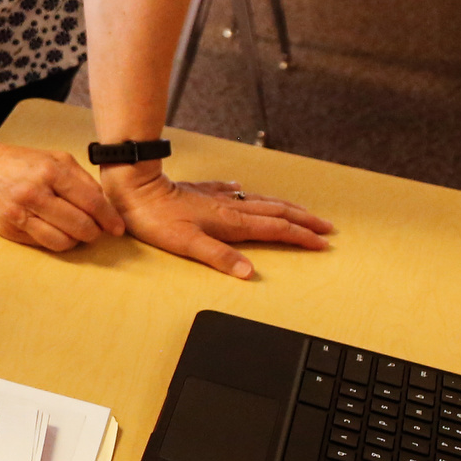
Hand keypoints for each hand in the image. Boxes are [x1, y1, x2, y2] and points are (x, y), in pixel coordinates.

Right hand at [0, 135, 126, 253]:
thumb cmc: (17, 161)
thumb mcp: (53, 158)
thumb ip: (80, 179)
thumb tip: (104, 204)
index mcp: (51, 171)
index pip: (91, 202)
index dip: (109, 218)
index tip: (117, 227)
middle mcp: (35, 193)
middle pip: (80, 225)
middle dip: (95, 232)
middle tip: (97, 230)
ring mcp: (21, 214)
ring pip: (63, 240)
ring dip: (77, 240)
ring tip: (77, 233)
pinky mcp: (11, 229)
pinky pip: (44, 243)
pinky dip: (57, 242)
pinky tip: (58, 232)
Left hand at [105, 172, 332, 279]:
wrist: (134, 188)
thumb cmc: (156, 218)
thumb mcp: (187, 243)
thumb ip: (219, 257)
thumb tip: (248, 272)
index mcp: (230, 221)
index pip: (275, 229)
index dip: (300, 237)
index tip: (322, 243)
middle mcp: (228, 207)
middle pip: (276, 212)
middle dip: (303, 221)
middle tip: (326, 227)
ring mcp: (215, 197)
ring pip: (259, 201)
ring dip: (283, 207)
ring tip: (300, 212)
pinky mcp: (200, 191)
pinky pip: (230, 191)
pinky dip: (243, 193)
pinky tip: (242, 189)